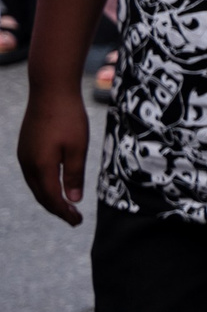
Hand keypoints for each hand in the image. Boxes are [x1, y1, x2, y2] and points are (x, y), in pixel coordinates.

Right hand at [15, 86, 87, 225]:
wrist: (50, 90)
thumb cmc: (68, 117)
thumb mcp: (78, 147)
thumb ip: (74, 174)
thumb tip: (72, 200)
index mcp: (41, 166)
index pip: (51, 198)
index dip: (64, 212)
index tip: (77, 221)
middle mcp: (27, 163)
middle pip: (41, 194)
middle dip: (57, 208)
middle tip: (74, 218)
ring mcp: (24, 154)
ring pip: (35, 185)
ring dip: (49, 197)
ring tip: (66, 205)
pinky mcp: (25, 146)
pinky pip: (33, 173)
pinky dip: (44, 184)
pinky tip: (55, 184)